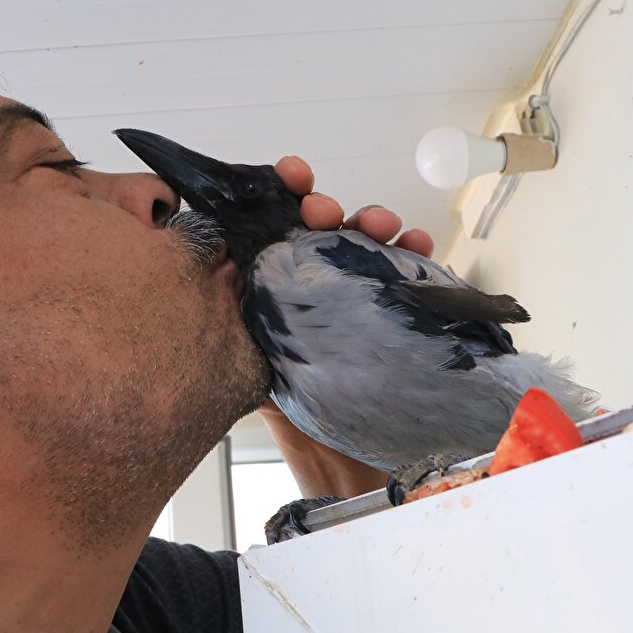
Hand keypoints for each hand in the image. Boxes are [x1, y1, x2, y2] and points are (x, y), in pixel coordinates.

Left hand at [254, 155, 435, 498]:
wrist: (334, 458)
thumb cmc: (290, 405)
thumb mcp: (251, 358)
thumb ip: (242, 320)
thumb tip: (218, 277)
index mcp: (271, 284)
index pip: (274, 226)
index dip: (280, 194)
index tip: (289, 175)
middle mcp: (311, 283)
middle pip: (318, 227)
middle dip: (324, 208)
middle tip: (321, 210)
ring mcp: (351, 293)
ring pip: (361, 242)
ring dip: (370, 223)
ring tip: (379, 225)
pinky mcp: (387, 308)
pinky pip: (400, 271)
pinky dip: (411, 252)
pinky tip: (415, 244)